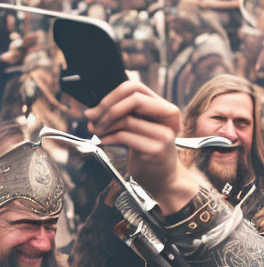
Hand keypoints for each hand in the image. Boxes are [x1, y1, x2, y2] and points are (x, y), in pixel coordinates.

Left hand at [84, 80, 196, 213]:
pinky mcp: (155, 150)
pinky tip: (103, 142)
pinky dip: (107, 138)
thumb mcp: (142, 128)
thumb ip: (126, 115)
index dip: (113, 95)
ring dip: (104, 125)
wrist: (165, 179)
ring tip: (97, 133)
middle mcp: (168, 119)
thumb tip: (92, 112)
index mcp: (165, 110)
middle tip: (93, 120)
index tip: (99, 109)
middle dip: (107, 108)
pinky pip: (123, 136)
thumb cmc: (149, 152)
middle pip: (134, 99)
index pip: (136, 87)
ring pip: (126, 118)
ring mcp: (164, 135)